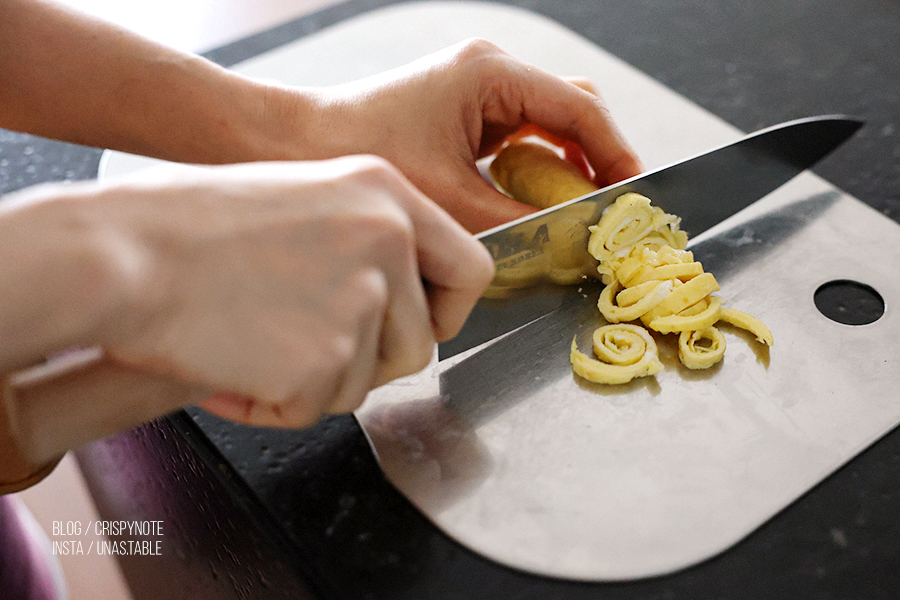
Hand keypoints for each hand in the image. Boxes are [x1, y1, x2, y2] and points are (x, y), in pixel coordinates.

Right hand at [3, 157, 493, 461]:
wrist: (123, 252)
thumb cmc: (188, 223)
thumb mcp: (303, 196)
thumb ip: (365, 238)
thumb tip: (396, 296)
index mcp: (386, 194)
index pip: (471, 267)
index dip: (447, 309)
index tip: (420, 323)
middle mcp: (388, 243)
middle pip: (419, 342)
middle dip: (370, 360)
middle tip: (307, 346)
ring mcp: (363, 303)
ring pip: (366, 382)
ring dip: (315, 381)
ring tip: (251, 343)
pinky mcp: (327, 361)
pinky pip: (314, 408)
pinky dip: (271, 403)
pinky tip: (228, 364)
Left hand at [271, 39, 643, 232]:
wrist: (297, 145)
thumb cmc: (358, 154)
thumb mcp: (448, 198)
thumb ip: (518, 220)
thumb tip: (571, 240)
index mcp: (489, 74)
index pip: (579, 108)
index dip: (616, 153)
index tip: (634, 195)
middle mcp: (488, 73)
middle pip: (572, 109)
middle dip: (597, 158)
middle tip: (611, 207)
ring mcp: (476, 92)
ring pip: (548, 126)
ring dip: (567, 167)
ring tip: (580, 212)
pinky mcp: (463, 114)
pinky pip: (519, 139)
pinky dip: (535, 171)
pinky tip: (537, 204)